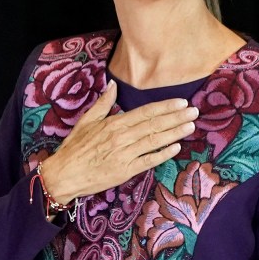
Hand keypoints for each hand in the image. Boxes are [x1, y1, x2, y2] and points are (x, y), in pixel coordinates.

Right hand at [38, 79, 197, 203]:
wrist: (63, 175)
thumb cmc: (74, 148)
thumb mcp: (86, 121)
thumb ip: (103, 103)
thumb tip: (112, 85)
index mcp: (114, 123)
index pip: (145, 112)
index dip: (165, 107)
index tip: (181, 102)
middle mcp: (122, 137)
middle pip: (154, 125)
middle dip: (176, 117)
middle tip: (194, 111)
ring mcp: (125, 154)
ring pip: (154, 141)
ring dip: (175, 133)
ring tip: (190, 126)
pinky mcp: (125, 171)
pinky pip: (148, 161)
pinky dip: (163, 154)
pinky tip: (176, 147)